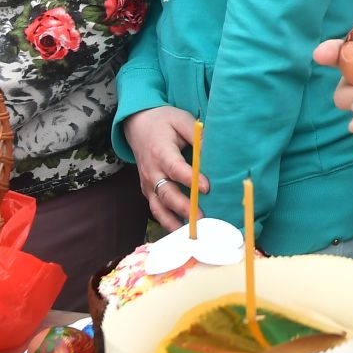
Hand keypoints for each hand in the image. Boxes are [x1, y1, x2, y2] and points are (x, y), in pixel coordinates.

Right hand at [123, 106, 202, 231]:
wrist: (137, 125)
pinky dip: (167, 222)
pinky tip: (182, 233)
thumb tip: (215, 149)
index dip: (190, 179)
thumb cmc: (164, 122)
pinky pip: (156, 210)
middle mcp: (152, 171)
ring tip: (193, 233)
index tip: (207, 188)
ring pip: (158, 206)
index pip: (175, 168)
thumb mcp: (181, 120)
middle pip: (166, 193)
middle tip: (203, 219)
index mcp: (160, 151)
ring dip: (175, 221)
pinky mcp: (148, 191)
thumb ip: (197, 135)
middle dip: (184, 207)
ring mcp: (147, 183)